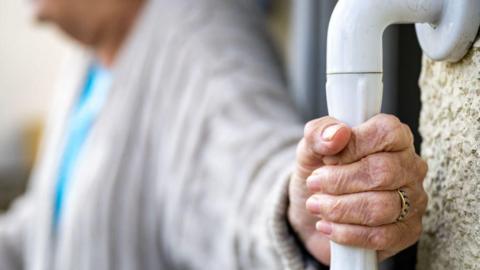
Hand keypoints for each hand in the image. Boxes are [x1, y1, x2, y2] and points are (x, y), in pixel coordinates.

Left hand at [288, 114, 427, 264]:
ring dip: (339, 208)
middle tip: (314, 184)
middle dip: (339, 181)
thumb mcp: (311, 147)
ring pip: (381, 207)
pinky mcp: (407, 232)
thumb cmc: (320, 171)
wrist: (312, 210)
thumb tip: (336, 134)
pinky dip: (347, 233)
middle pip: (383, 172)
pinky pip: (381, 237)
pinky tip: (326, 226)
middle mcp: (410, 167)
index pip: (386, 133)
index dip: (353, 145)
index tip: (328, 158)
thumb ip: (319, 133)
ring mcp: (413, 201)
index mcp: (394, 138)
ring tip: (316, 205)